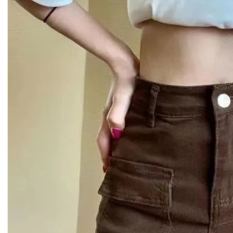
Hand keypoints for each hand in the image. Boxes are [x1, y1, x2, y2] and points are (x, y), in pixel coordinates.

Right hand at [96, 52, 139, 171]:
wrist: (125, 62)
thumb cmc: (127, 80)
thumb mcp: (124, 98)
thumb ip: (118, 114)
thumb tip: (116, 134)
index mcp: (108, 117)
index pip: (104, 142)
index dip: (106, 157)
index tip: (109, 170)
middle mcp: (109, 116)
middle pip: (106, 140)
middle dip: (109, 155)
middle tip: (115, 170)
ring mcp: (114, 111)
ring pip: (112, 134)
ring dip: (114, 147)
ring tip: (121, 158)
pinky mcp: (121, 107)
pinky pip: (118, 126)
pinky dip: (120, 136)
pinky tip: (128, 137)